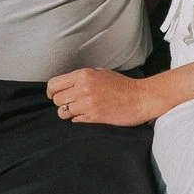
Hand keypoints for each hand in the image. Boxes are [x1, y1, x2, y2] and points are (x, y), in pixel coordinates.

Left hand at [45, 68, 161, 125]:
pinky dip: (78, 119)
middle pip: (56, 99)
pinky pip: (75, 120)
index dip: (52, 91)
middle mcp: (83, 89)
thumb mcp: (100, 73)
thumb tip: (65, 85)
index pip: (54, 84)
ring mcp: (88, 104)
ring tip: (78, 110)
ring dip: (68, 112)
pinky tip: (87, 115)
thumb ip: (82, 78)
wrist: (140, 98)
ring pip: (63, 112)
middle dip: (61, 102)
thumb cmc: (122, 85)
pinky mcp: (93, 117)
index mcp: (84, 75)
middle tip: (70, 103)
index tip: (55, 95)